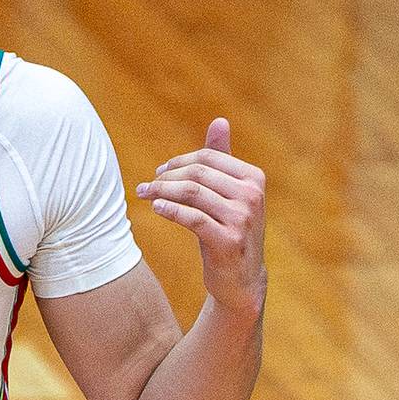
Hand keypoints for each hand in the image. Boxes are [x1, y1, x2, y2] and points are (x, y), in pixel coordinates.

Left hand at [135, 118, 266, 318]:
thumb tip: (219, 120)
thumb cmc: (229, 230)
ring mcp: (242, 218)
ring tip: (144, 195)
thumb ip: (223, 158)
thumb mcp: (228, 194)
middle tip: (146, 186)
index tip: (158, 173)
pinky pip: (192, 218)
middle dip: (166, 177)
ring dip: (161, 192)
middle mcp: (252, 195)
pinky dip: (170, 210)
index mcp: (254, 178)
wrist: (241, 279)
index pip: (208, 157)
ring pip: (192, 193)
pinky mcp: (229, 240)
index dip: (178, 162)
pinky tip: (156, 209)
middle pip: (198, 173)